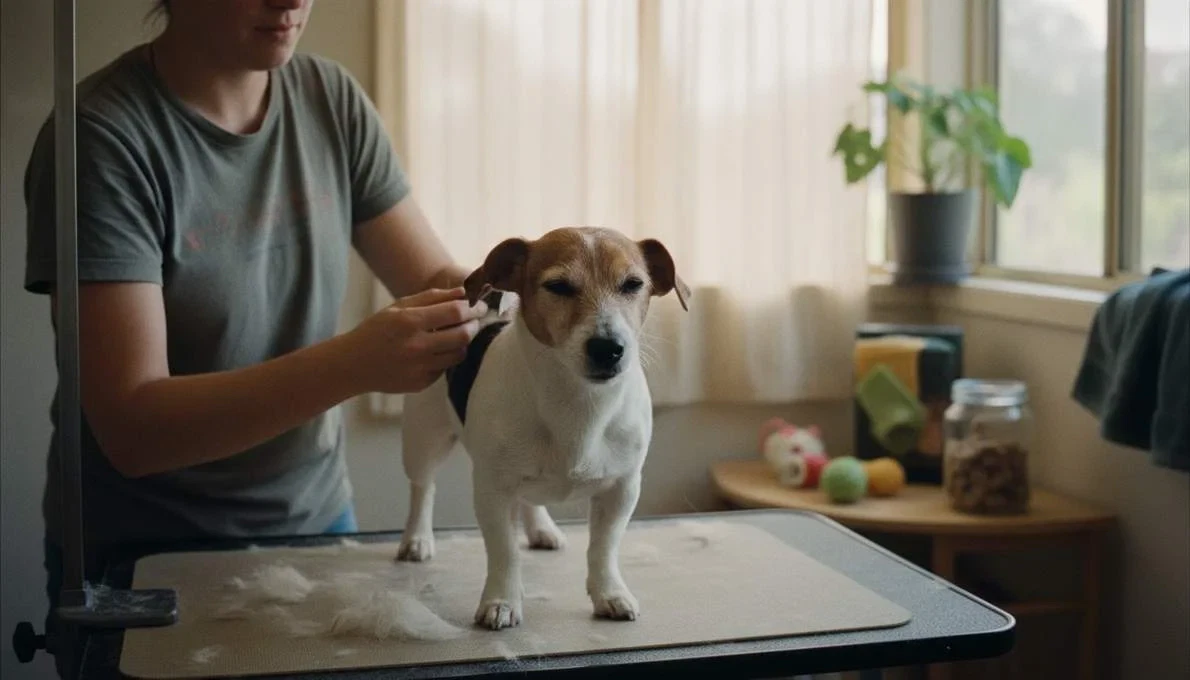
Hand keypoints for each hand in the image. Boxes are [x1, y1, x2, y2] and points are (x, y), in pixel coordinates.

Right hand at [346, 287, 486, 393]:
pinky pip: (445, 368)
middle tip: (474, 319)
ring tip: (457, 334)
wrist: (353, 364)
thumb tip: (463, 293)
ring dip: (463, 342)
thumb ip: (432, 298)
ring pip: (459, 354)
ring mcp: (420, 368)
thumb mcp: (399, 306)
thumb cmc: (377, 330)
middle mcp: (417, 346)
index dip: (472, 307)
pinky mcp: (422, 383)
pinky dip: (447, 357)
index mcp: (409, 322)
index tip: (478, 305)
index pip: (455, 312)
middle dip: (473, 325)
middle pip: (463, 335)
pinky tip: (437, 351)